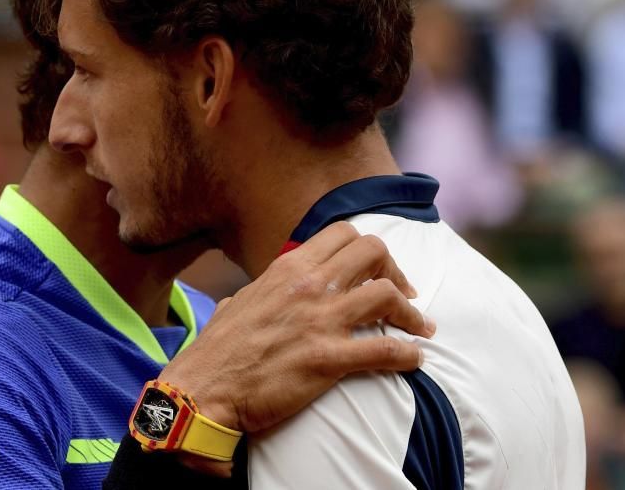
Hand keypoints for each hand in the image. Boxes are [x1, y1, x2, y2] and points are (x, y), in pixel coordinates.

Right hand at [161, 221, 434, 434]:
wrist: (204, 389)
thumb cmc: (218, 350)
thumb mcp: (239, 302)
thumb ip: (260, 291)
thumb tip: (257, 293)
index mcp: (288, 267)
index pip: (343, 234)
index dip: (370, 250)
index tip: (379, 271)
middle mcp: (308, 286)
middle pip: (372, 251)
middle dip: (396, 270)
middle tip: (404, 294)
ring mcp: (320, 321)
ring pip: (386, 294)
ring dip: (411, 313)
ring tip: (420, 328)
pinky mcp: (328, 359)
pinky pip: (385, 350)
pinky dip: (408, 355)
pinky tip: (415, 360)